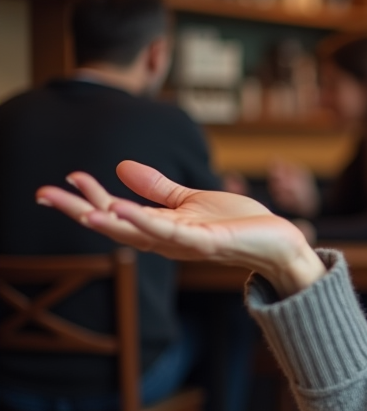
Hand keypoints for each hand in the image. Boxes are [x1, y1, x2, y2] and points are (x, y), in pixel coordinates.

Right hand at [36, 161, 326, 296]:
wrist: (278, 241)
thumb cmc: (239, 224)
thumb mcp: (192, 200)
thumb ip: (158, 188)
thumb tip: (121, 167)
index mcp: (162, 227)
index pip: (117, 212)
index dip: (91, 196)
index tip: (69, 176)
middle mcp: (167, 240)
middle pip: (116, 225)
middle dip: (80, 210)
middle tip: (45, 194)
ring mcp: (186, 243)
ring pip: (138, 234)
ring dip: (108, 222)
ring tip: (79, 211)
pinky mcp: (207, 242)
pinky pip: (171, 234)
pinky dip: (147, 223)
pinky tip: (124, 210)